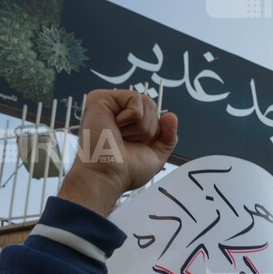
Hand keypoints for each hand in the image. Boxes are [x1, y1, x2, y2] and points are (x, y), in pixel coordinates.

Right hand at [57, 89, 178, 216]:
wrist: (109, 175)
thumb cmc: (126, 171)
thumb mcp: (156, 155)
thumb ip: (168, 137)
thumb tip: (171, 115)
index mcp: (128, 124)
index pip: (154, 115)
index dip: (154, 133)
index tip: (138, 147)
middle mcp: (117, 112)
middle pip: (151, 105)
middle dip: (148, 129)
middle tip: (127, 142)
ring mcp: (108, 105)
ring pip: (146, 102)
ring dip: (140, 127)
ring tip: (121, 136)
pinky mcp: (100, 98)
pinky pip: (135, 98)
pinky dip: (132, 117)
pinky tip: (115, 127)